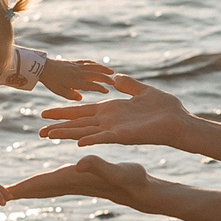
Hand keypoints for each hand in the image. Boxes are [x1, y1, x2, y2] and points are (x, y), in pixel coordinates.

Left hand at [0, 155, 153, 206]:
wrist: (145, 192)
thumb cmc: (134, 181)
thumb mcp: (117, 170)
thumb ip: (98, 166)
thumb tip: (79, 163)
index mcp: (76, 179)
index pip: (44, 184)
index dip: (24, 188)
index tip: (5, 194)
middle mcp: (74, 183)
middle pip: (41, 188)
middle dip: (20, 191)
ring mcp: (79, 184)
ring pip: (49, 187)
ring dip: (31, 189)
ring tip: (15, 191)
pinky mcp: (86, 181)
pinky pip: (59, 183)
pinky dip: (46, 184)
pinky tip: (45, 183)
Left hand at [36, 57, 129, 102]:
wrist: (42, 67)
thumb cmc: (51, 81)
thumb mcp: (60, 91)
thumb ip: (71, 95)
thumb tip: (80, 98)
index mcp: (76, 81)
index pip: (91, 85)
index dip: (100, 88)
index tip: (107, 91)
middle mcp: (79, 73)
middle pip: (95, 74)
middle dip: (106, 78)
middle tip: (114, 81)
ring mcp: (77, 66)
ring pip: (93, 67)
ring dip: (103, 69)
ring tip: (111, 71)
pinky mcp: (74, 63)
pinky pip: (86, 62)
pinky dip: (94, 64)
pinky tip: (97, 65)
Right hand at [40, 76, 192, 147]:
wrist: (181, 121)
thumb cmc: (165, 109)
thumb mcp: (142, 91)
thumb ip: (128, 85)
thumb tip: (115, 78)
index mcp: (112, 112)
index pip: (83, 113)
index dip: (65, 113)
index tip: (46, 115)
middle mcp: (110, 123)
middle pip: (79, 125)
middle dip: (59, 127)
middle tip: (39, 131)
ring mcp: (115, 131)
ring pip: (86, 132)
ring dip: (67, 134)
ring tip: (48, 136)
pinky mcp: (125, 136)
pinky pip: (104, 138)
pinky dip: (91, 140)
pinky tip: (77, 143)